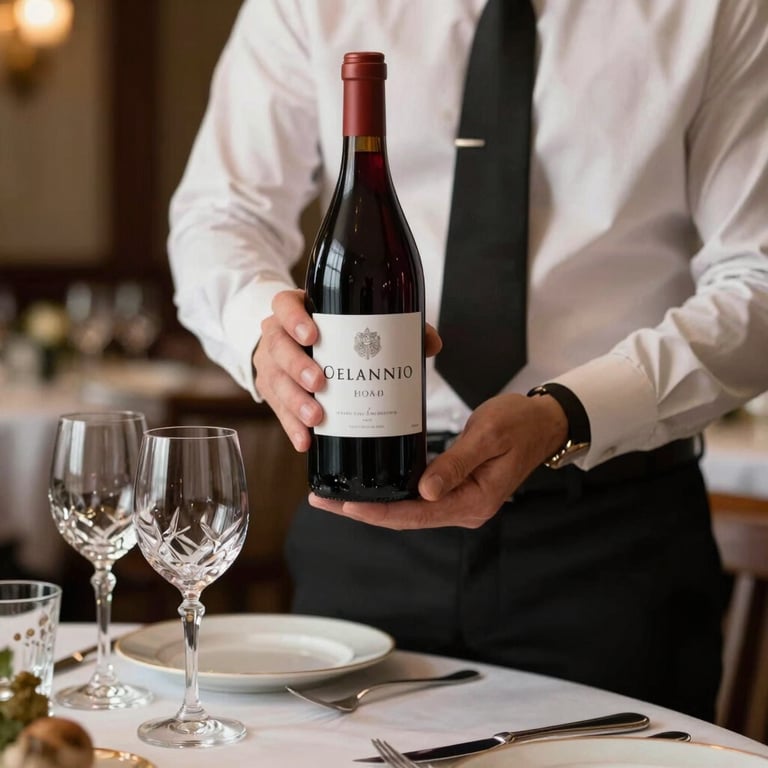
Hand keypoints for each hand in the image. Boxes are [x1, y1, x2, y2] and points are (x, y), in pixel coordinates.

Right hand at [253, 289, 441, 451]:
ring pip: (274, 381)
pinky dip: (292, 428)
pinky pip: (277, 411)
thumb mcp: (355, 321)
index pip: (284, 305)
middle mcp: (277, 336)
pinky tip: (306, 441)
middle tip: (320, 383)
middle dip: (297, 367)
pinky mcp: (271, 393)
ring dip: (294, 403)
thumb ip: (393, 327)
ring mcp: (271, 365)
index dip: (294, 319)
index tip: (313, 335)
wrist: (297, 344)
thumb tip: (431, 343)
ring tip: (317, 419)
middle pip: (277, 347)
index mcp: (294, 309)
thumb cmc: (331, 330)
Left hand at [309, 392, 568, 528]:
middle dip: (362, 509)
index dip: (374, 510)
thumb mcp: (487, 437)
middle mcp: (463, 509)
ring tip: (336, 494)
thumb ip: (455, 465)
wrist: (544, 423)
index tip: (342, 504)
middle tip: (323, 499)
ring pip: (407, 509)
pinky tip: (370, 482)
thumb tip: (423, 491)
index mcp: (472, 502)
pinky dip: (391, 491)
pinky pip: (417, 497)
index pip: (413, 514)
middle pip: (404, 517)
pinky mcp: (455, 489)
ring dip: (373, 502)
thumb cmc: (519, 424)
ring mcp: (459, 501)